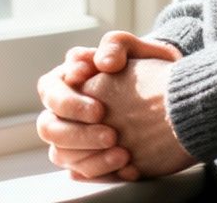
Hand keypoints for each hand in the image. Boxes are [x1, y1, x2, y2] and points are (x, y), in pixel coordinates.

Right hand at [36, 31, 182, 181]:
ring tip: (122, 153)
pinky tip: (127, 165)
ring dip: (89, 156)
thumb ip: (115, 45)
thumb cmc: (143, 64)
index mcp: (65, 79)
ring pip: (61, 154)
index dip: (70, 102)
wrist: (167, 90)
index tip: (100, 108)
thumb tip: (102, 62)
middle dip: (77, 134)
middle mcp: (63, 110)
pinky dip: (102, 170)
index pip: (51, 91)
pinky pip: (82, 171)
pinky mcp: (88, 157)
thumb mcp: (132, 48)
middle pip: (49, 127)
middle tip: (110, 134)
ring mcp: (73, 137)